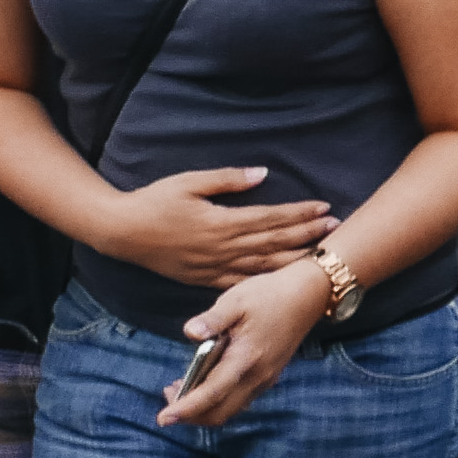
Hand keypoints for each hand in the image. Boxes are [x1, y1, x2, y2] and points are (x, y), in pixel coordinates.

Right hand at [86, 165, 334, 288]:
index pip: (270, 219)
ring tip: (320, 254)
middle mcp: (222, 248)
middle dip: (307, 236)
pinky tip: (284, 282)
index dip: (299, 214)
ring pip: (263, 267)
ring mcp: (215, 267)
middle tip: (335, 229)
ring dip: (294, 260)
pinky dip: (266, 283)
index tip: (323, 208)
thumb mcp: (189, 182)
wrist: (121, 233)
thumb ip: (228, 179)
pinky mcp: (205, 280)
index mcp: (221, 222)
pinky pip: (242, 284)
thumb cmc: (154, 202)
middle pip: (274, 243)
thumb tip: (263, 174)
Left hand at [160, 259, 330, 426]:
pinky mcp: (267, 376)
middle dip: (191, 415)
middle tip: (167, 398)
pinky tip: (203, 382)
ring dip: (203, 409)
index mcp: (246, 358)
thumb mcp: (236, 299)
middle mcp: (257, 376)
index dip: (186, 408)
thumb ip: (212, 319)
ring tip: (179, 389)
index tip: (164, 418)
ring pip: (229, 410)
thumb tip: (190, 332)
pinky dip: (216, 400)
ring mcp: (264, 379)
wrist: (308, 295)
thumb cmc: (269, 294)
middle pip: (220, 412)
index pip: (212, 393)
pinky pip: (238, 400)